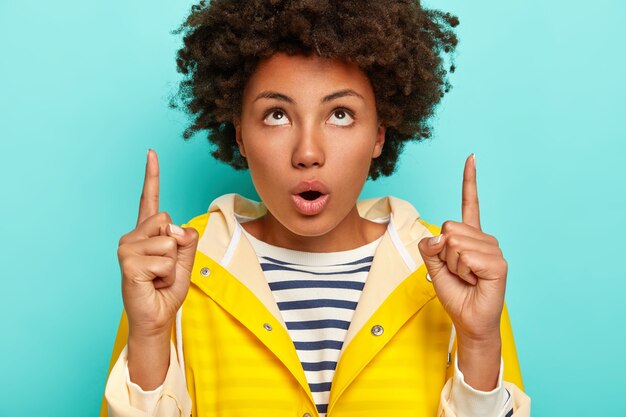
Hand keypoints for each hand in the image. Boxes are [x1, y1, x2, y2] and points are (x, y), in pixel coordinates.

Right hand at [117, 149, 198, 338]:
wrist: (157, 316)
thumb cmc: (168, 288)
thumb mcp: (185, 260)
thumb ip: (186, 240)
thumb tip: (176, 229)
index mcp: (147, 232)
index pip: (149, 200)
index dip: (152, 176)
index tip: (151, 152)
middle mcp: (133, 236)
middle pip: (167, 220)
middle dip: (176, 245)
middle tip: (166, 266)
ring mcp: (127, 249)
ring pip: (168, 242)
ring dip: (172, 264)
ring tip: (159, 277)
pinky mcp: (127, 263)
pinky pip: (164, 260)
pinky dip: (167, 275)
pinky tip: (154, 283)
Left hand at [418, 154, 506, 389]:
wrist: (468, 318)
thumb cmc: (454, 292)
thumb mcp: (433, 266)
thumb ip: (430, 246)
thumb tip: (440, 236)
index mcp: (469, 236)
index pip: (469, 203)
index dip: (469, 180)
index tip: (471, 157)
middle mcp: (483, 238)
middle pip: (449, 228)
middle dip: (444, 254)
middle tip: (457, 271)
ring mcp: (493, 249)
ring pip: (455, 243)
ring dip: (453, 265)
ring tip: (466, 277)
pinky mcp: (498, 264)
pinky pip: (466, 256)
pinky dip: (463, 271)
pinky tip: (475, 280)